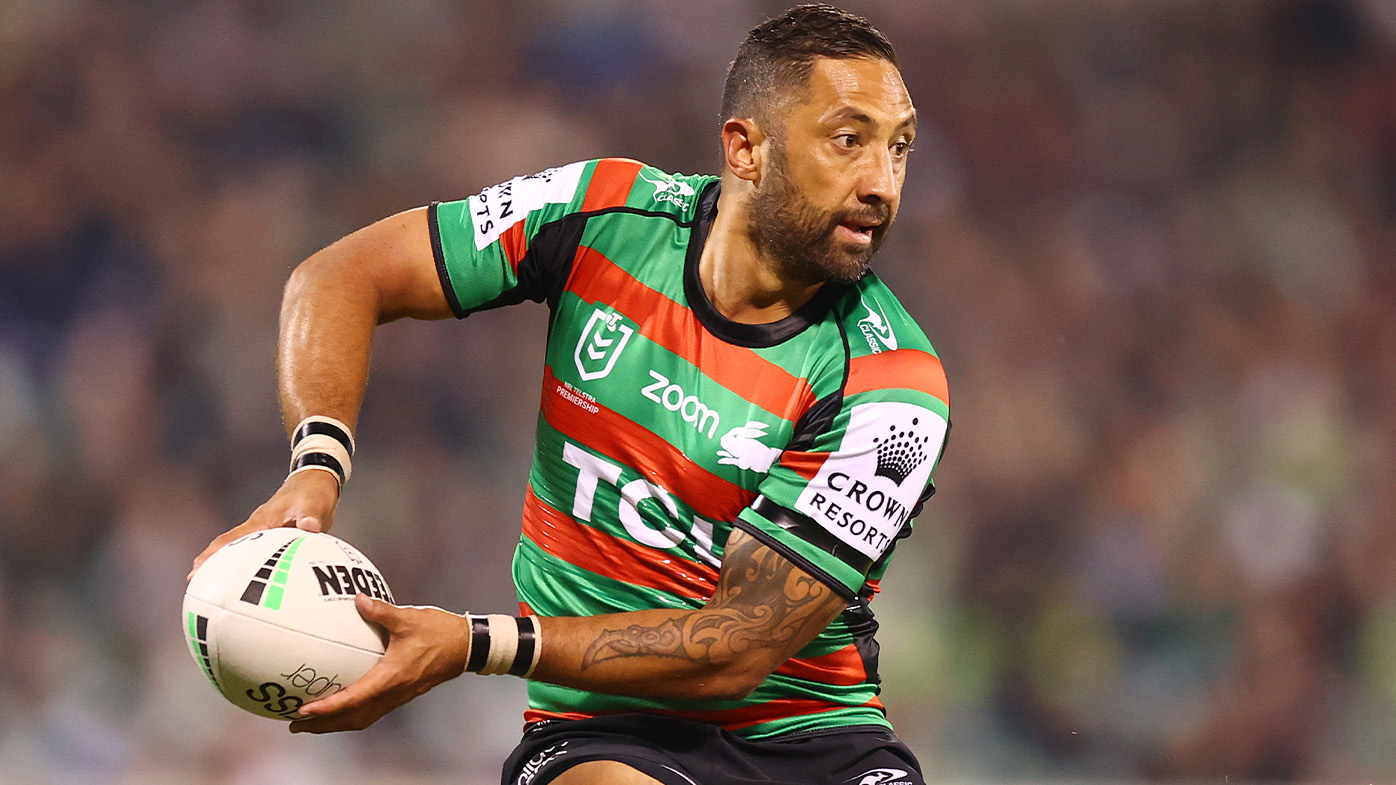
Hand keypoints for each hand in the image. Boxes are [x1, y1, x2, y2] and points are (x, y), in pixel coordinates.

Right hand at [188, 468, 340, 578]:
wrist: (317, 478)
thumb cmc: (313, 491)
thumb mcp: (314, 503)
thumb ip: (310, 515)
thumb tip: (309, 526)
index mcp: (262, 522)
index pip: (231, 539)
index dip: (212, 554)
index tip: (195, 570)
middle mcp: (259, 526)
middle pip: (228, 546)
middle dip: (212, 563)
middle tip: (196, 584)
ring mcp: (266, 529)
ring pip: (242, 549)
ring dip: (229, 564)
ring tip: (219, 588)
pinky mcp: (276, 532)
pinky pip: (259, 550)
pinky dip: (252, 562)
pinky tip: (256, 577)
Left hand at [288, 595, 472, 733]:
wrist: (466, 647)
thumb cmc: (440, 633)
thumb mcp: (409, 618)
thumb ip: (381, 611)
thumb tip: (358, 599)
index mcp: (391, 678)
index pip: (353, 699)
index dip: (327, 707)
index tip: (304, 709)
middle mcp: (393, 692)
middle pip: (352, 718)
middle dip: (323, 725)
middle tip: (295, 724)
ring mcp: (398, 696)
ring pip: (362, 718)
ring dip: (335, 723)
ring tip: (312, 722)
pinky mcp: (402, 693)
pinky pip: (372, 711)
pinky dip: (352, 714)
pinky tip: (342, 705)